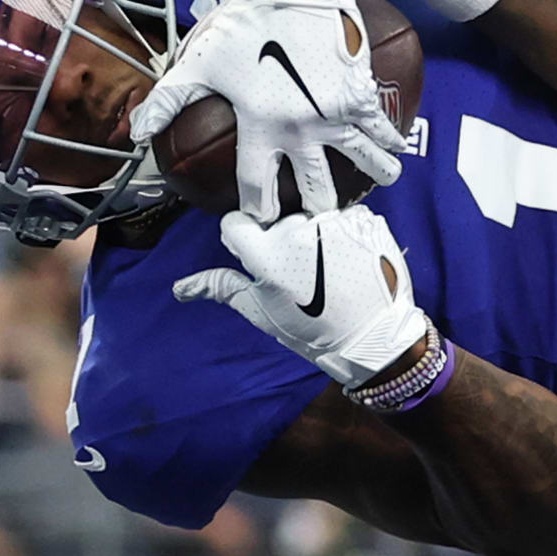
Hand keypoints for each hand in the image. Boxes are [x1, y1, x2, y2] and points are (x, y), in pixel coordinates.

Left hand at [130, 0, 406, 220]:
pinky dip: (390, 141)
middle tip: (319, 218)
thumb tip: (137, 133)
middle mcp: (300, 130)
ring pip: (363, 164)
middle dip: (317, 211)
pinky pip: (381, 129)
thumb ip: (168, 100)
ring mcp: (335, 115)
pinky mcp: (360, 96)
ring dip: (372, 177)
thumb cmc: (244, 25)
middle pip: (315, 190)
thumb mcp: (200, 61)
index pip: (257, 189)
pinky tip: (394, 149)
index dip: (258, 212)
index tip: (261, 222)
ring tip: (378, 183)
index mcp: (260, 127)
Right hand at [174, 205, 435, 386]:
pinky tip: (351, 261)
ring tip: (332, 270)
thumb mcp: (263, 312)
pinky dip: (346, 234)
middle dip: (285, 242)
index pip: (238, 223)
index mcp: (266, 253)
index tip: (263, 261)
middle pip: (277, 220)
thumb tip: (179, 288)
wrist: (377, 339)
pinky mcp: (364, 220)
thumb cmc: (315, 330)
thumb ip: (222, 288)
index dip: (247, 242)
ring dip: (317, 237)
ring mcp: (334, 222)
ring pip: (310, 217)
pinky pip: (344, 216)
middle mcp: (298, 230)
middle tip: (306, 276)